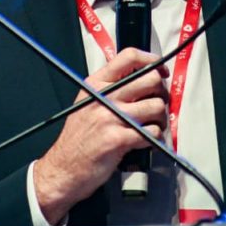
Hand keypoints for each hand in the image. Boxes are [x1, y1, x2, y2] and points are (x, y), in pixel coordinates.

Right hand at [34, 48, 167, 224]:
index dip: (152, 61)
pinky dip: (155, 138)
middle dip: (162, 93)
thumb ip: (110, 88)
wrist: (63, 168)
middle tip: (159, 102)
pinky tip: (147, 141)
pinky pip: (152, 132)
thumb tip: (143, 78)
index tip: (161, 70)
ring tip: (152, 126)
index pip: (129, 57)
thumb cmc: (78, 137)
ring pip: (156, 107)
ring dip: (161, 119)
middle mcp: (103, 96)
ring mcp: (110, 117)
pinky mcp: (118, 139)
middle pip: (150, 80)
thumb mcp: (87, 102)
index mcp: (96, 83)